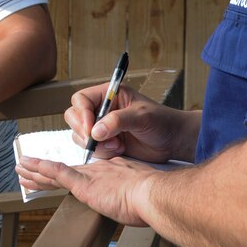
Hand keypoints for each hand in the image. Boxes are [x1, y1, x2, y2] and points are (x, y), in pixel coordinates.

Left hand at [16, 155, 158, 226]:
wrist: (154, 194)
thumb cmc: (155, 197)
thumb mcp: (143, 191)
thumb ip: (134, 194)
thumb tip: (136, 202)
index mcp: (113, 171)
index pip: (84, 172)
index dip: (69, 173)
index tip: (60, 172)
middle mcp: (99, 170)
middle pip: (66, 171)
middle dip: (45, 171)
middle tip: (29, 168)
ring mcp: (91, 176)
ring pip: (56, 172)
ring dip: (36, 171)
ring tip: (21, 169)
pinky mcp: (85, 184)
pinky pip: (58, 173)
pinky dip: (43, 169)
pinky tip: (30, 168)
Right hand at [64, 84, 195, 163]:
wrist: (172, 140)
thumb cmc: (161, 121)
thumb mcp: (141, 116)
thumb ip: (118, 121)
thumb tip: (95, 131)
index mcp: (109, 94)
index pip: (81, 99)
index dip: (81, 113)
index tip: (89, 128)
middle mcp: (102, 109)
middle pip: (74, 116)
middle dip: (83, 131)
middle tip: (98, 140)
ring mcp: (102, 127)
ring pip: (80, 135)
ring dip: (95, 144)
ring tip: (118, 145)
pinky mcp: (105, 143)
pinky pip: (91, 149)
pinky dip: (101, 152)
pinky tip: (120, 150)